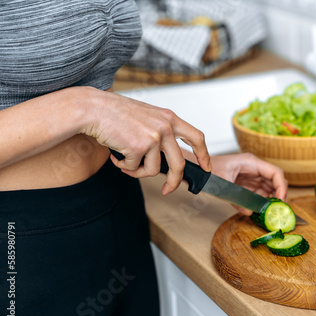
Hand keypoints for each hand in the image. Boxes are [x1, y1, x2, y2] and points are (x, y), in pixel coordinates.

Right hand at [81, 87, 210, 194]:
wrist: (93, 109)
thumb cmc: (115, 113)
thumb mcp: (148, 117)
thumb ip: (161, 133)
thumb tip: (166, 161)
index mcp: (170, 118)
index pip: (196, 137)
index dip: (204, 155)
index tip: (206, 167)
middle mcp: (165, 127)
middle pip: (179, 164)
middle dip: (174, 181)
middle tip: (169, 189)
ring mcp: (153, 137)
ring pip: (153, 170)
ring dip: (138, 171)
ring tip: (125, 160)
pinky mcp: (139, 147)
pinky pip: (134, 168)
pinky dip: (124, 166)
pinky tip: (116, 154)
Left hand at [210, 153, 287, 214]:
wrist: (198, 172)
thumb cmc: (208, 172)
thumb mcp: (222, 185)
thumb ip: (237, 199)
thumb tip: (250, 212)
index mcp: (251, 162)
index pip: (275, 172)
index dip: (282, 186)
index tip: (281, 200)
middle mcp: (254, 169)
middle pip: (275, 181)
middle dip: (279, 195)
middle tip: (279, 210)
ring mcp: (251, 177)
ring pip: (269, 188)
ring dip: (271, 200)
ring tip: (270, 213)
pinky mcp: (247, 185)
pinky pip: (259, 194)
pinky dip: (261, 203)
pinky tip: (259, 211)